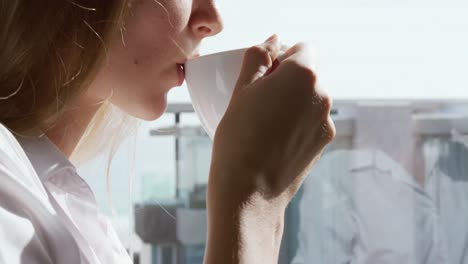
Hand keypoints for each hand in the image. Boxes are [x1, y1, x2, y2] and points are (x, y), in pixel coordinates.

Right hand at [210, 35, 335, 205]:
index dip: (281, 57)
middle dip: (286, 80)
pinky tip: (273, 140)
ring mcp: (326, 122)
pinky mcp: (323, 143)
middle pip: (307, 74)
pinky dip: (296, 123)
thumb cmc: (239, 139)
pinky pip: (311, 121)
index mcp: (303, 75)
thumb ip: (258, 57)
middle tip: (257, 102)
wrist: (249, 193)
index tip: (263, 74)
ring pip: (309, 99)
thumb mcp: (241, 90)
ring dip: (291, 103)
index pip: (302, 48)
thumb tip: (272, 40)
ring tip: (263, 125)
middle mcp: (323, 95)